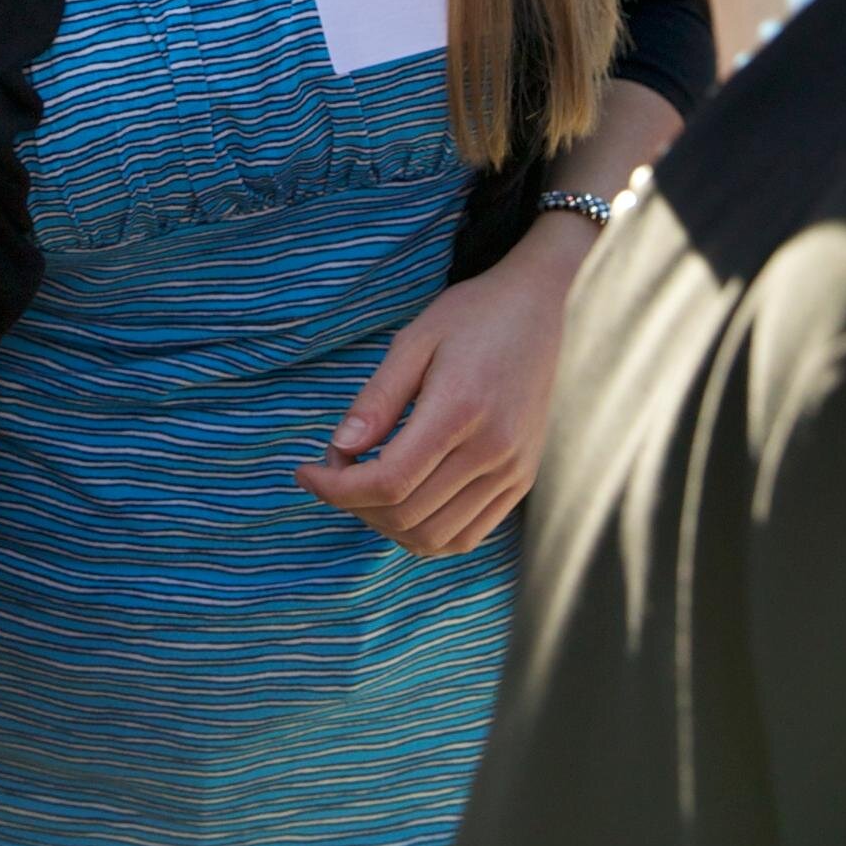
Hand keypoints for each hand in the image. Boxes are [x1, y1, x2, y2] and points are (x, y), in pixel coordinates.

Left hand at [292, 223, 588, 555]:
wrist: (540, 309)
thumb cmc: (471, 316)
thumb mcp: (413, 341)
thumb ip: (376, 399)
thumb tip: (339, 449)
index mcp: (460, 411)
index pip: (388, 481)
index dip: (336, 488)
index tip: (305, 471)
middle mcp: (493, 452)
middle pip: (408, 514)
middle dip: (353, 504)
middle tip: (330, 471)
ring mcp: (513, 472)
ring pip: (437, 536)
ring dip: (386, 524)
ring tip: (361, 486)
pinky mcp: (522, 480)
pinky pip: (469, 534)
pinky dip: (426, 533)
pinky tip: (401, 501)